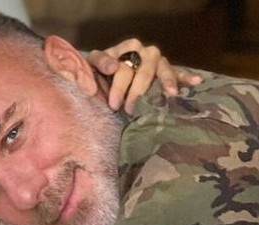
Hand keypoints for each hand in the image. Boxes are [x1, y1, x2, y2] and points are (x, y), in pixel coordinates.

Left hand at [88, 38, 202, 113]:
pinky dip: (186, 77)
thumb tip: (113, 66)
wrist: (107, 75)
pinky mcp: (166, 70)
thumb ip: (100, 62)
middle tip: (130, 109)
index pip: (124, 67)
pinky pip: (178, 72)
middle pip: (144, 70)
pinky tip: (196, 81)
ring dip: (166, 82)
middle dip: (137, 91)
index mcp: (128, 48)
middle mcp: (145, 52)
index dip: (118, 87)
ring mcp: (157, 61)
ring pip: (162, 69)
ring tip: (171, 93)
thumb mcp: (95, 65)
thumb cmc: (102, 72)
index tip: (113, 105)